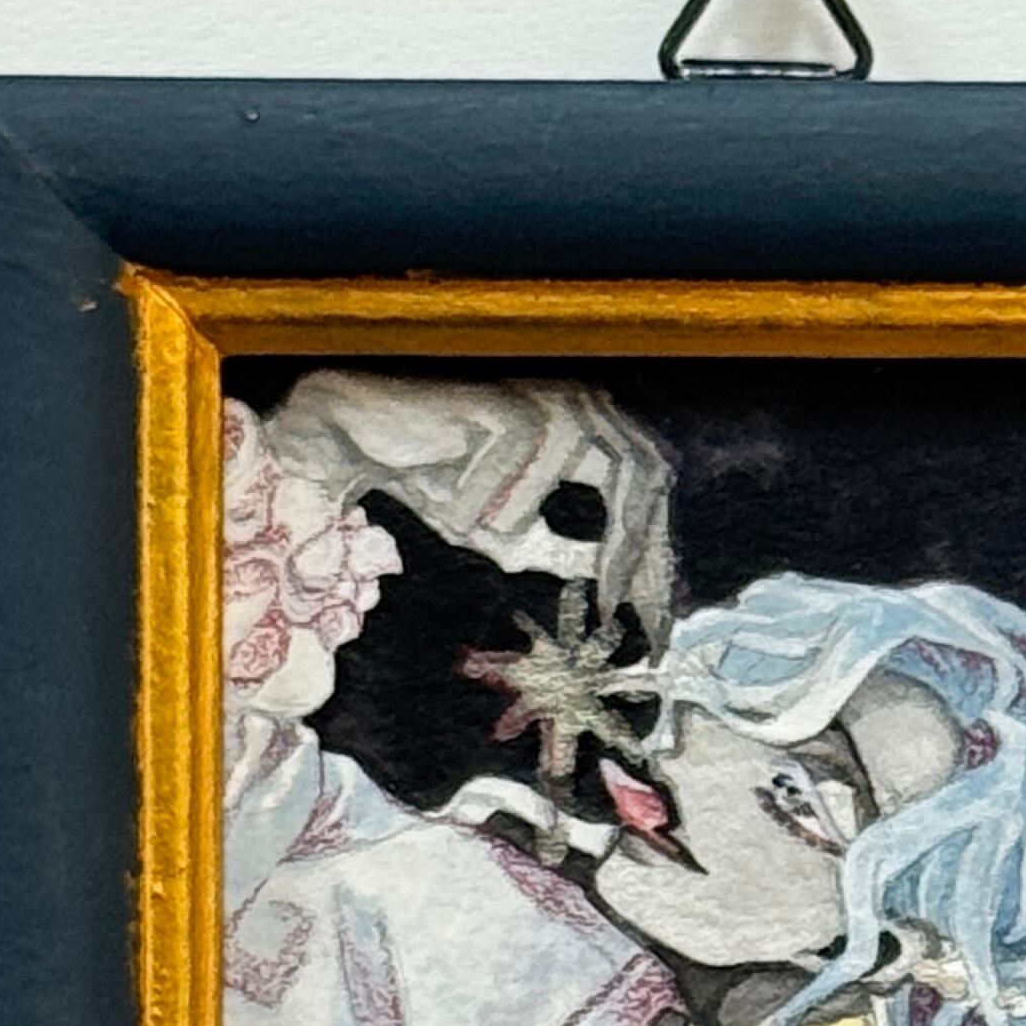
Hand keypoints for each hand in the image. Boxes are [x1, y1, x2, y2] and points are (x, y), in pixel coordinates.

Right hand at [263, 372, 675, 645]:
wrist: (368, 441)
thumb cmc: (442, 484)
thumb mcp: (513, 537)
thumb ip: (563, 554)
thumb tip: (615, 590)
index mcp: (594, 439)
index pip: (650, 501)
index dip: (657, 563)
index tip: (655, 628)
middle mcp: (588, 410)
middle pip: (651, 476)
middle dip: (641, 550)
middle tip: (615, 611)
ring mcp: (558, 398)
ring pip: (609, 468)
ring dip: (559, 516)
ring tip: (496, 538)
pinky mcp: (521, 397)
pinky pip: (534, 454)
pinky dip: (498, 493)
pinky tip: (458, 507)